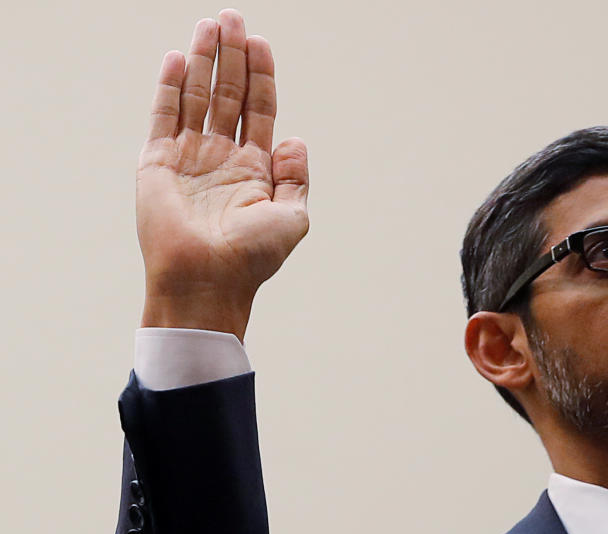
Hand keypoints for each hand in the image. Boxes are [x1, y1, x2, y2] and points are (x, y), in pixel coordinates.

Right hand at [137, 10, 308, 340]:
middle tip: (232, 18)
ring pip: (195, 97)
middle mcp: (222, 157)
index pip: (259, 109)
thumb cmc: (252, 257)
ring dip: (202, 61)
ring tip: (209, 25)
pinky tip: (175, 57)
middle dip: (232, 57)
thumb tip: (295, 138)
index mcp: (255, 168)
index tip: (260, 42)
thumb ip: (297, 177)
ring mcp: (189, 157)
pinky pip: (163, 116)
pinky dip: (168, 86)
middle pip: (228, 94)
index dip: (261, 76)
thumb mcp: (293, 218)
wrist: (207, 281)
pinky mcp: (158, 163)